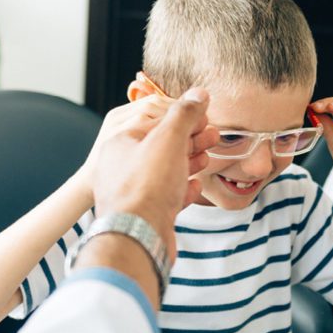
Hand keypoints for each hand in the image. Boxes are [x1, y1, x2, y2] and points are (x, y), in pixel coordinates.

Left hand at [91, 88, 217, 253]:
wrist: (137, 238)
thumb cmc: (147, 187)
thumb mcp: (168, 139)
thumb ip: (184, 114)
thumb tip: (198, 94)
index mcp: (120, 142)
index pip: (154, 119)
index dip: (182, 116)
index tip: (204, 116)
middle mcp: (121, 166)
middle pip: (160, 145)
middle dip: (189, 140)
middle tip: (212, 136)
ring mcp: (133, 193)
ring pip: (165, 172)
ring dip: (189, 163)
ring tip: (208, 159)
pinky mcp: (146, 215)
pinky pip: (166, 197)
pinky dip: (183, 190)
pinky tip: (196, 187)